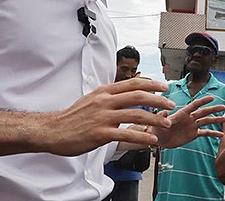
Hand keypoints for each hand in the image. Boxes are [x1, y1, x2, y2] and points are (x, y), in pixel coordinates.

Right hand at [46, 79, 175, 155]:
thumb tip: (128, 91)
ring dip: (155, 119)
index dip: (152, 84)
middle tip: (171, 104)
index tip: (165, 86)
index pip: (133, 83)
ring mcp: (103, 117)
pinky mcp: (100, 133)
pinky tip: (151, 139)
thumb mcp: (92, 98)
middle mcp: (105, 101)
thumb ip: (110, 95)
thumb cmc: (73, 117)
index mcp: (104, 91)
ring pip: (136, 114)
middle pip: (139, 96)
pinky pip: (126, 134)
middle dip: (159, 100)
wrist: (53, 131)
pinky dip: (142, 137)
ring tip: (166, 124)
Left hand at [150, 95, 224, 147]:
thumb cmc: (156, 129)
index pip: (194, 105)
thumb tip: (165, 112)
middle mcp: (189, 118)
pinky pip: (205, 133)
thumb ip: (163, 117)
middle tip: (223, 106)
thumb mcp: (158, 122)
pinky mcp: (193, 134)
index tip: (212, 98)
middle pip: (203, 112)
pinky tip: (221, 134)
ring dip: (215, 120)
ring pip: (206, 121)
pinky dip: (213, 133)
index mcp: (182, 113)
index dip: (202, 101)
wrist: (158, 139)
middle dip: (213, 109)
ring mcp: (192, 126)